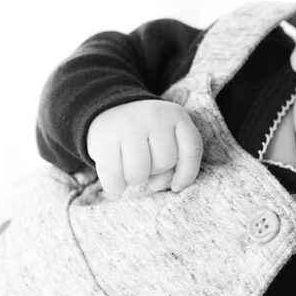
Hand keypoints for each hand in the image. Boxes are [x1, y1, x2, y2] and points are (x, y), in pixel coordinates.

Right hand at [87, 99, 202, 194]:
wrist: (109, 110)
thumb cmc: (146, 135)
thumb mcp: (167, 139)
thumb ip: (174, 162)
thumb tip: (162, 184)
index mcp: (176, 115)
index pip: (192, 150)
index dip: (187, 174)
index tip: (176, 185)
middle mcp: (154, 116)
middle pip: (165, 162)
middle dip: (156, 171)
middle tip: (145, 163)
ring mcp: (127, 124)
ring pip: (139, 173)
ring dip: (134, 179)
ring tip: (130, 167)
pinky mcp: (103, 138)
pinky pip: (113, 178)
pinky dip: (115, 186)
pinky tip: (116, 177)